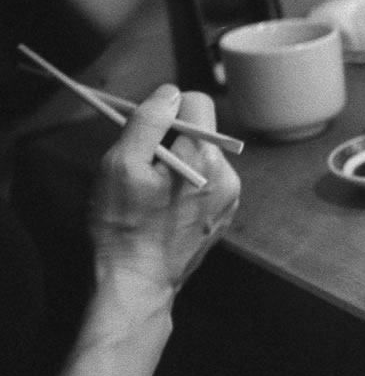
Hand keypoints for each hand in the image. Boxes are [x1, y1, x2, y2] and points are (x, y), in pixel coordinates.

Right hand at [58, 84, 239, 375]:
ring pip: (203, 156)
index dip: (166, 110)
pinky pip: (207, 181)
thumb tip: (169, 92)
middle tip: (142, 167)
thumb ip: (148, 121)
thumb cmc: (123, 225)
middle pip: (201, 131)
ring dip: (178, 163)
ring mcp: (231, 196)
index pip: (196, 102)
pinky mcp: (225, 214)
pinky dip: (187, 184)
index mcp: (205, 157)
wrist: (138, 282)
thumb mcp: (121, 165)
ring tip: (152, 192)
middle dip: (171, 139)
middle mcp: (228, 173)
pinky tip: (165, 207)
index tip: (145, 132)